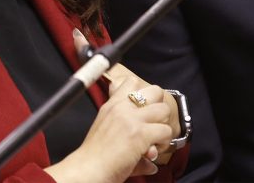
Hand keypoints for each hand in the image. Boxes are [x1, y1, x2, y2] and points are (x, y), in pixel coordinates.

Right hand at [72, 28, 181, 158]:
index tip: (143, 110)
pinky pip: (166, 131)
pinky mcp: (140, 134)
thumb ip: (125, 130)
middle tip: (153, 124)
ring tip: (155, 139)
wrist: (87, 171)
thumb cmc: (93, 157)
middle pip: (155, 90)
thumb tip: (144, 144)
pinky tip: (152, 151)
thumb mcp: (104, 132)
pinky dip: (164, 143)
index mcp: (111, 105)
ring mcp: (131, 119)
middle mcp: (121, 108)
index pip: (132, 81)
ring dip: (163, 125)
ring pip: (164, 109)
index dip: (144, 95)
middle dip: (159, 108)